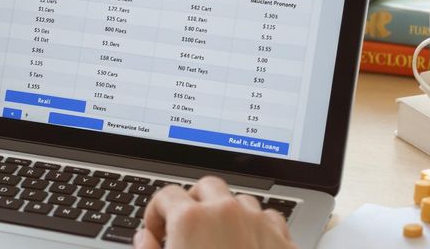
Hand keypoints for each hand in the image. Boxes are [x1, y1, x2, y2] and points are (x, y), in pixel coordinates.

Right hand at [134, 176, 294, 248]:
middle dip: (193, 201)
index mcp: (190, 219)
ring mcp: (258, 224)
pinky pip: (269, 219)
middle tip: (185, 227)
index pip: (165, 195)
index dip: (155, 213)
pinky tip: (247, 245)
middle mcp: (226, 213)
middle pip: (205, 186)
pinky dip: (256, 226)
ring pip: (239, 200)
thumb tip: (144, 239)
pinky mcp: (284, 242)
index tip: (156, 231)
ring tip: (217, 238)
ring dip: (226, 213)